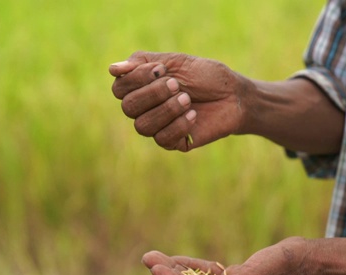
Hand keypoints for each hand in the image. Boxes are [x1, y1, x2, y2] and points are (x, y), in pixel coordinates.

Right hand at [109, 51, 246, 150]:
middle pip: (128, 108)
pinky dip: (178, 125)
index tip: (161, 69)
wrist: (233, 95)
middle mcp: (144, 108)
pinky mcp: (173, 142)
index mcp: (141, 87)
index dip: (136, 79)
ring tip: (188, 100)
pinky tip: (194, 116)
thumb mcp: (175, 61)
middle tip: (177, 85)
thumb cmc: (205, 76)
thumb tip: (112, 69)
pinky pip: (162, 139)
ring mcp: (157, 127)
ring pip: (142, 126)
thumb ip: (143, 63)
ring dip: (166, 110)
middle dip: (152, 94)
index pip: (119, 88)